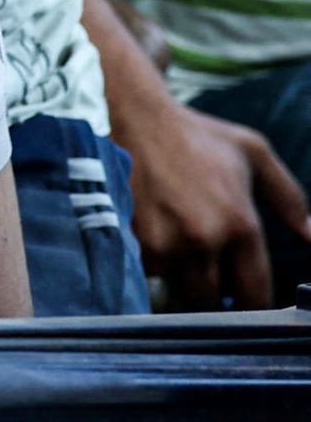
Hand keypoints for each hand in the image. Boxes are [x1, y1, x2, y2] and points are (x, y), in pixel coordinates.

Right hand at [122, 95, 310, 309]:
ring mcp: (164, 242)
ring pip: (177, 291)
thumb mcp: (255, 153)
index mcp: (240, 223)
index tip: (245, 300)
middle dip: (214, 297)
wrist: (138, 117)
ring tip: (183, 264)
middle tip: (210, 281)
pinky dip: (155, 269)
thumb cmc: (198, 135)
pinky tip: (157, 246)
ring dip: (182, 285)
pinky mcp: (132, 239)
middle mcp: (203, 239)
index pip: (254, 292)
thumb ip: (289, 198)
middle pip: (212, 301)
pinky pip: (149, 274)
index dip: (252, 304)